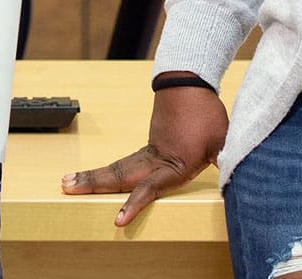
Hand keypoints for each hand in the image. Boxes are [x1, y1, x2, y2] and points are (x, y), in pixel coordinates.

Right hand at [61, 78, 226, 225]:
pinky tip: (97, 178)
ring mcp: (150, 150)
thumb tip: (235, 177)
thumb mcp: (222, 141)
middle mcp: (156, 158)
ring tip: (67, 182)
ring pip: (119, 167)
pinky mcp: (150, 144)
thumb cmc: (207, 113)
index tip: (117, 220)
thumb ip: (223, 162)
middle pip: (121, 175)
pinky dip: (109, 171)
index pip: (152, 188)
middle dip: (93, 184)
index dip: (135, 204)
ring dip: (93, 177)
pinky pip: (127, 162)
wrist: (189, 81)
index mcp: (175, 162)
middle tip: (66, 187)